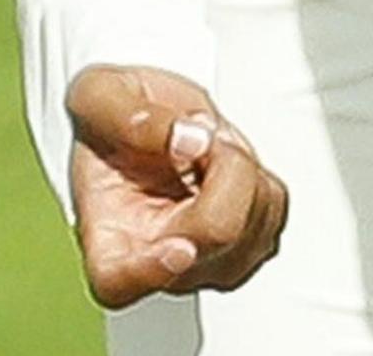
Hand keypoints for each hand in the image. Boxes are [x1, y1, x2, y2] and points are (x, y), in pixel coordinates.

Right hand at [65, 65, 288, 306]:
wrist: (143, 119)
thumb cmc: (111, 119)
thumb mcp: (99, 92)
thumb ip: (129, 115)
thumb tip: (188, 142)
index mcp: (105, 238)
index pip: (119, 282)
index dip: (152, 270)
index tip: (179, 246)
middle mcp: (157, 264)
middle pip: (215, 237)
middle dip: (221, 168)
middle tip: (196, 132)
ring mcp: (206, 262)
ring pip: (252, 225)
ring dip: (238, 167)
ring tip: (199, 148)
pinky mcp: (246, 246)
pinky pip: (272, 210)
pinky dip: (255, 174)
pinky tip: (219, 165)